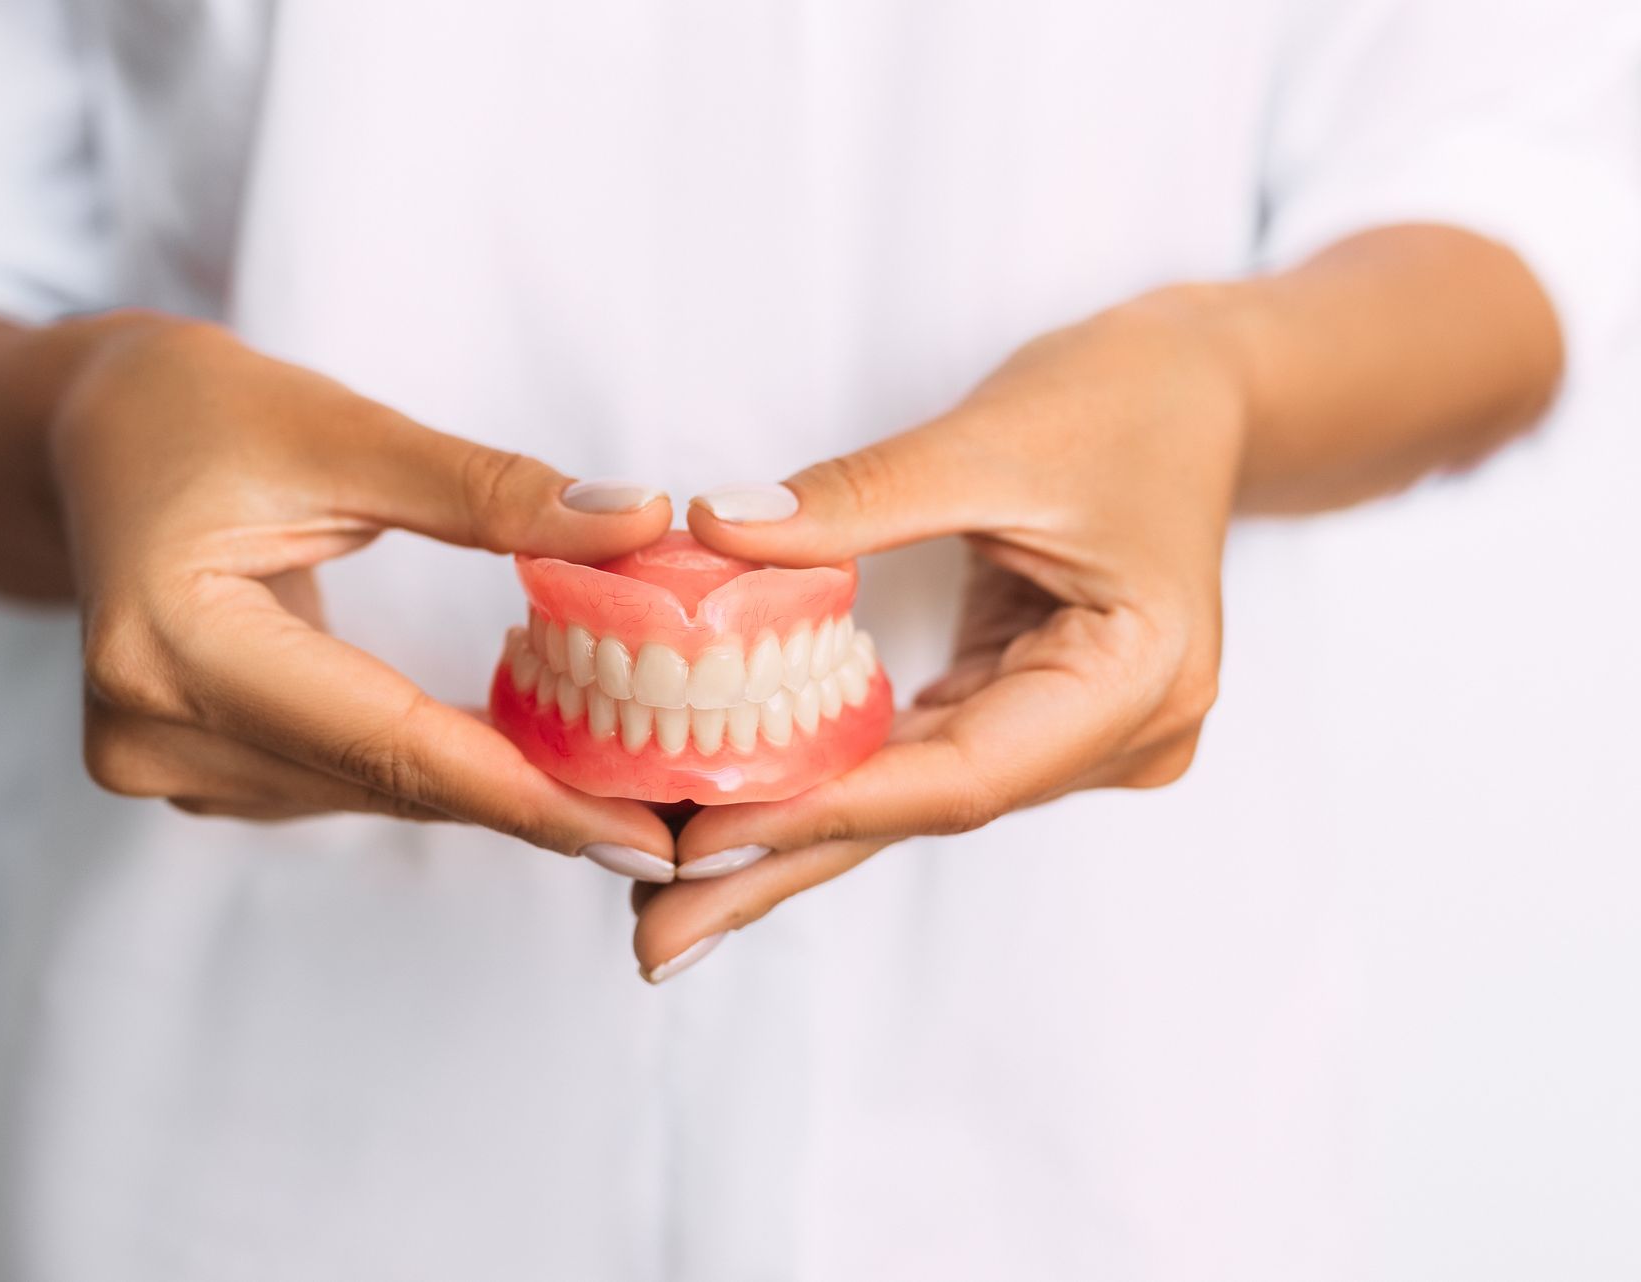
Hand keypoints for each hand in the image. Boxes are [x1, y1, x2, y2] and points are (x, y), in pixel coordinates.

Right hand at [47, 313, 677, 858]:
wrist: (85, 437)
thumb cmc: (197, 411)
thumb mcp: (342, 430)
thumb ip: (488, 490)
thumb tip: (637, 527)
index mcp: (172, 644)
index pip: (388, 742)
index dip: (526, 793)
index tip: (644, 833)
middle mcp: (150, 731)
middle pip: (385, 781)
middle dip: (532, 801)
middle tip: (668, 821)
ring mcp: (157, 764)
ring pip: (370, 792)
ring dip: (488, 786)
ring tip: (617, 782)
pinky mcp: (184, 769)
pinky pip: (340, 780)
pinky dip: (429, 766)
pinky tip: (516, 752)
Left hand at [630, 292, 1247, 979]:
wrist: (1200, 390)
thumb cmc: (1124, 399)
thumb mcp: (989, 436)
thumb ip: (856, 497)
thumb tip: (717, 530)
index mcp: (1136, 680)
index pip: (959, 774)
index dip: (823, 808)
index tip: (699, 840)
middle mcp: (1116, 736)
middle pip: (924, 813)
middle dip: (782, 870)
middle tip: (657, 940)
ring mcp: (1077, 735)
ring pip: (909, 798)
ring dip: (790, 838)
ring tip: (668, 894)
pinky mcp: (1031, 711)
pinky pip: (914, 758)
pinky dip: (827, 781)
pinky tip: (738, 812)